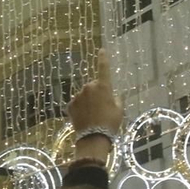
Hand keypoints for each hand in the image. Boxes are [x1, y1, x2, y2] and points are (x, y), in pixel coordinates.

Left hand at [67, 50, 121, 164]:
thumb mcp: (119, 111)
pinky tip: (85, 119)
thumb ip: (117, 99)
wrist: (93, 138)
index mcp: (103, 87)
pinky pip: (77, 103)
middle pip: (93, 86)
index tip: (101, 50)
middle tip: (102, 108)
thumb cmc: (110, 123)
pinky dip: (80, 108)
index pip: (103, 69)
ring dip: (88, 102)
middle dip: (97, 94)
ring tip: (93, 116)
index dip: (103, 59)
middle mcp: (89, 88)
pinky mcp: (70, 105)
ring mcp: (78, 96)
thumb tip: (115, 95)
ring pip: (84, 95)